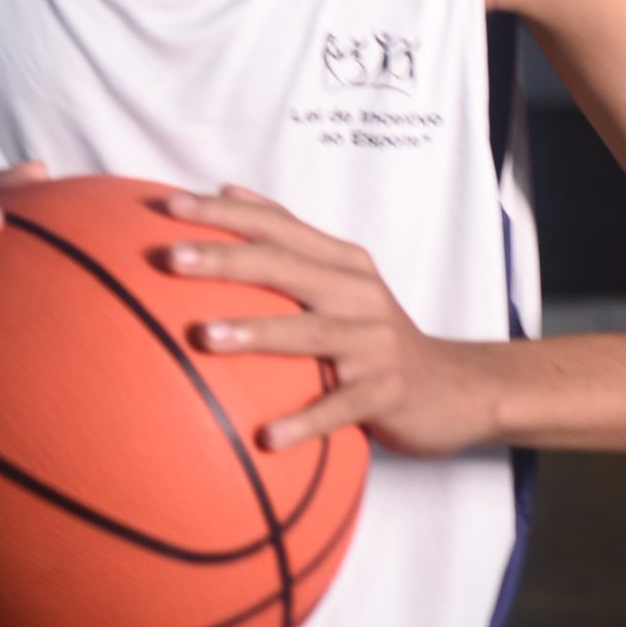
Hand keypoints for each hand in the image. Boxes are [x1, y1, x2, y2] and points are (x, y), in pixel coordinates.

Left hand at [162, 182, 495, 457]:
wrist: (456, 387)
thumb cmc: (376, 332)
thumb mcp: (340, 278)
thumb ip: (288, 236)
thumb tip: (226, 188)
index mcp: (342, 262)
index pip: (278, 226)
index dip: (225, 213)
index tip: (169, 205)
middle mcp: (358, 293)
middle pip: (286, 267)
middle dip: (226, 260)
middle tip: (170, 258)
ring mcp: (374, 342)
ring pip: (310, 333)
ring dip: (255, 333)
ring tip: (202, 337)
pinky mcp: (386, 391)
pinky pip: (340, 407)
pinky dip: (304, 421)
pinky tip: (266, 438)